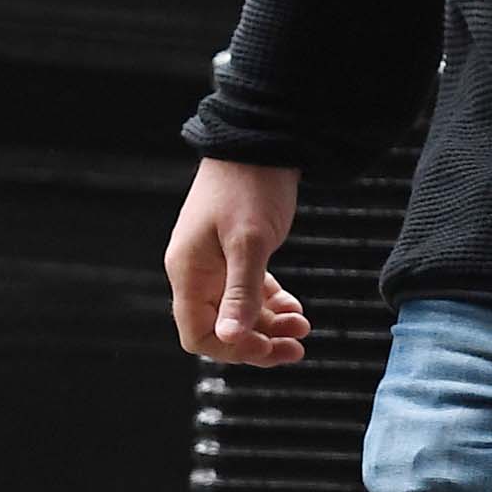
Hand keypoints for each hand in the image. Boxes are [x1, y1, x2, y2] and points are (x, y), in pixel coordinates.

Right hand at [166, 160, 309, 364]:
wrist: (260, 142)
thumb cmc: (250, 187)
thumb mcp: (249, 243)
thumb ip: (241, 294)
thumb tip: (230, 339)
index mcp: (189, 272)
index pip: (198, 333)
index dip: (232, 349)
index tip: (268, 347)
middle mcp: (197, 273)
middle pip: (220, 329)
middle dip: (258, 343)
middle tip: (296, 348)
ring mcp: (215, 265)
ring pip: (238, 314)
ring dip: (269, 326)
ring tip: (303, 326)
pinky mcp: (234, 254)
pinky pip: (248, 293)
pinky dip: (271, 305)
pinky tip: (295, 309)